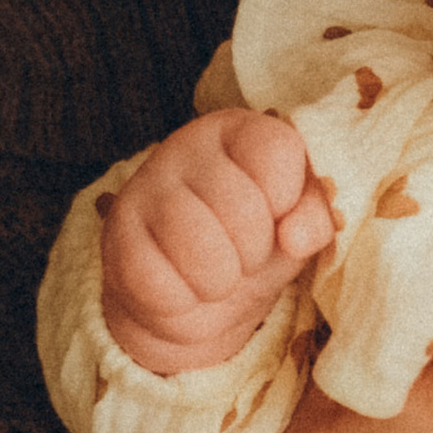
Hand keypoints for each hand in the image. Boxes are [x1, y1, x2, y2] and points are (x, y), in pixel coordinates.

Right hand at [101, 109, 337, 375]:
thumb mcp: (298, 223)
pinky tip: (179, 286)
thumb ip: (316, 215)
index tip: (278, 215)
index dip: (289, 199)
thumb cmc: (253, 242)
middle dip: (255, 251)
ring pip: (203, 254)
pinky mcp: (116, 238)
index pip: (278, 151)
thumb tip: (296, 237)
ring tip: (214, 273)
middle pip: (244, 210)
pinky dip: (181, 303)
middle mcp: (185, 146)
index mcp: (237, 130)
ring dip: (220, 282)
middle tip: (241, 251)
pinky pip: (162, 287)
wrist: (193, 293)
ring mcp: (144, 189)